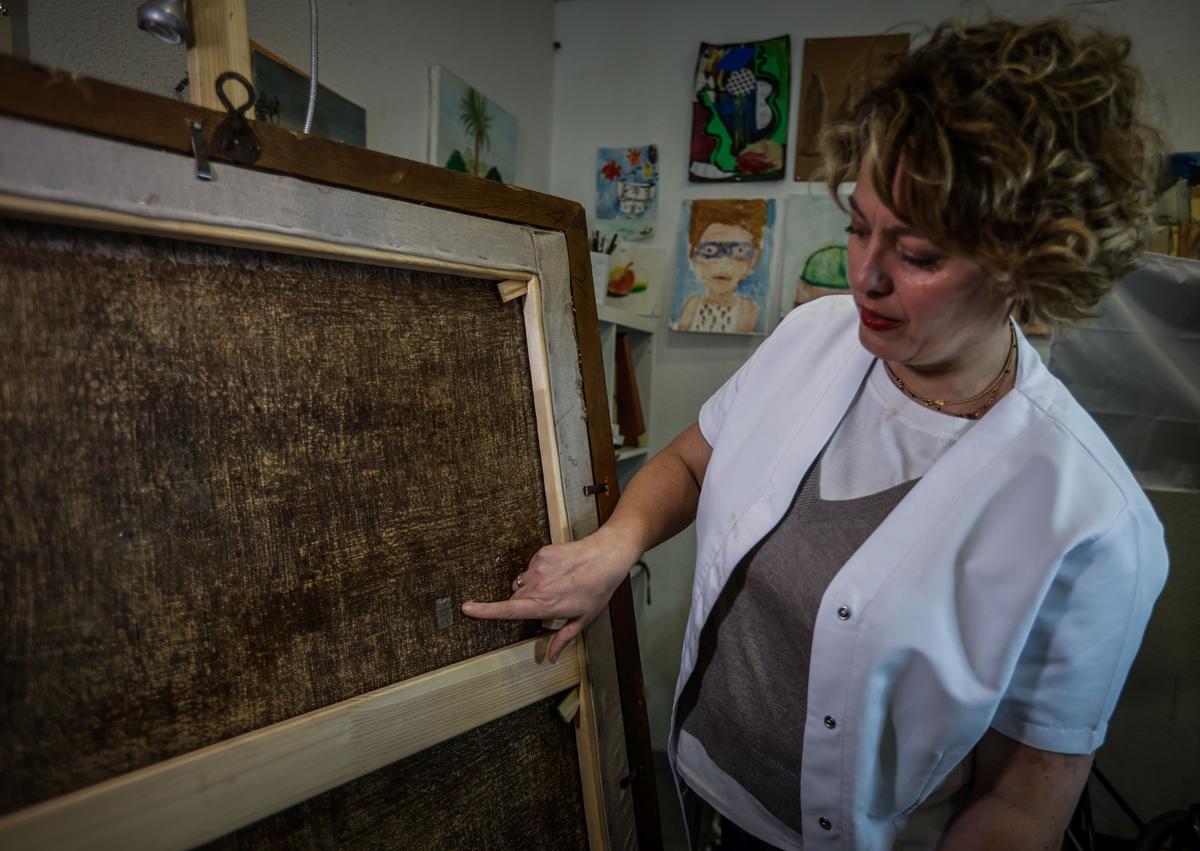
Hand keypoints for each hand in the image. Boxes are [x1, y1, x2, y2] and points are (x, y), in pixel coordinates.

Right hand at [461, 526, 638, 661]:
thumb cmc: (597, 589)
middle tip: (547, 604)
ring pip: (521, 583)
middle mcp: (537, 586)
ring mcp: (538, 567)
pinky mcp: (541, 553)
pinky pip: (531, 568)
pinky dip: (539, 572)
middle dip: (522, 605)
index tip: (466, 609)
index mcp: (544, 605)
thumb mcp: (583, 619)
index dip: (484, 611)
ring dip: (531, 588)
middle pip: (514, 600)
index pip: (507, 610)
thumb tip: (550, 659)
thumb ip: (562, 639)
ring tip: (557, 585)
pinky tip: (559, 571)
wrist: (606, 556)